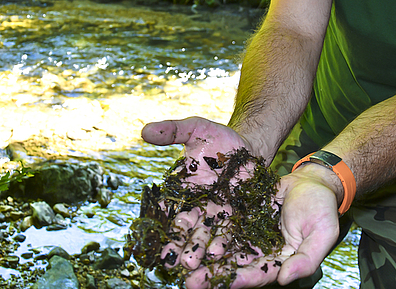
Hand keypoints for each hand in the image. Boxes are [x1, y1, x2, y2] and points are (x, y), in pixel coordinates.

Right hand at [141, 117, 254, 280]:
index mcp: (181, 190)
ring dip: (201, 251)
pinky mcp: (239, 216)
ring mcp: (218, 214)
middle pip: (186, 229)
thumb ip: (172, 131)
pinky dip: (227, 246)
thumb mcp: (195, 129)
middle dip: (180, 245)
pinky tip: (222, 259)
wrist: (250, 145)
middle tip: (174, 262)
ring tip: (195, 266)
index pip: (167, 210)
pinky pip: (233, 233)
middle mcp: (197, 206)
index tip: (153, 241)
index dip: (160, 225)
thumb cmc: (218, 137)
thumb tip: (144, 130)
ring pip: (208, 235)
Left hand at [187, 164, 340, 287]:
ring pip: (224, 249)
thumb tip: (285, 279)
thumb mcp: (322, 233)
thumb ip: (306, 258)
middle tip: (191, 281)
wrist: (311, 181)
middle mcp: (262, 253)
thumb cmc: (321, 208)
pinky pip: (223, 226)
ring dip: (204, 257)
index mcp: (282, 262)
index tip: (222, 282)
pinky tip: (189, 235)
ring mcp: (250, 236)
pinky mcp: (242, 219)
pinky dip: (207, 232)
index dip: (241, 279)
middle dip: (213, 275)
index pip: (259, 275)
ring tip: (183, 264)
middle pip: (235, 266)